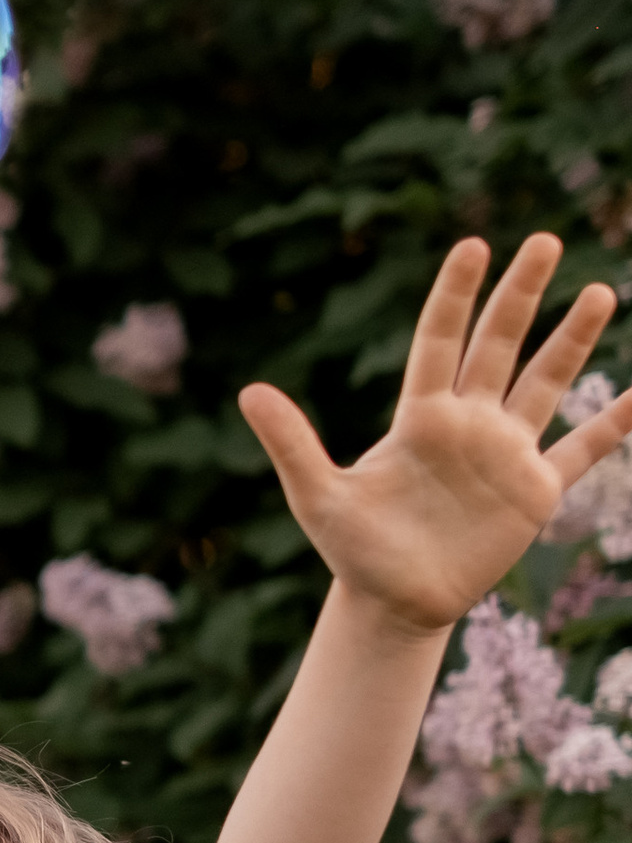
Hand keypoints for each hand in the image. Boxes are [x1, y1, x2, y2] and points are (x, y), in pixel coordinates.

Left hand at [240, 233, 631, 634]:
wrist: (393, 601)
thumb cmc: (352, 548)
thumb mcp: (317, 496)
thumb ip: (290, 443)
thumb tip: (248, 391)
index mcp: (419, 418)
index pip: (440, 341)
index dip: (455, 296)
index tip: (473, 246)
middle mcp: (468, 424)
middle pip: (499, 346)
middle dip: (520, 296)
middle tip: (544, 241)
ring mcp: (505, 454)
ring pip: (546, 383)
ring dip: (572, 340)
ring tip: (600, 291)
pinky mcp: (534, 492)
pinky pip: (583, 451)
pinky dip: (614, 425)